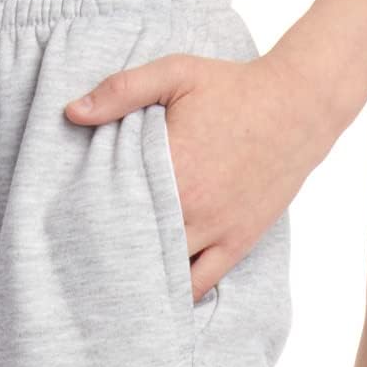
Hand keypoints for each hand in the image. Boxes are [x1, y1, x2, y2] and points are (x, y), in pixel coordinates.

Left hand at [67, 47, 348, 300]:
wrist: (298, 108)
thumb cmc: (233, 87)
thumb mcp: (175, 73)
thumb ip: (121, 90)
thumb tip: (71, 112)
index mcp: (170, 165)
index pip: (114, 203)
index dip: (88, 216)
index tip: (69, 220)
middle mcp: (191, 206)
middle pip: (135, 243)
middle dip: (110, 251)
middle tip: (82, 256)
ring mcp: (216, 230)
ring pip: (166, 271)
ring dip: (141, 276)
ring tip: (115, 279)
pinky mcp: (237, 243)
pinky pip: (200, 283)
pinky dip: (177, 292)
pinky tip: (157, 293)